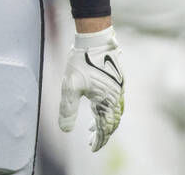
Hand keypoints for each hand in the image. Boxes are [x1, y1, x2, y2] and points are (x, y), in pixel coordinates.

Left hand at [59, 26, 125, 151]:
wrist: (95, 37)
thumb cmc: (81, 60)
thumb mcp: (70, 86)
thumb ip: (67, 110)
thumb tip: (66, 130)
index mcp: (106, 100)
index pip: (105, 127)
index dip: (99, 140)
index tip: (92, 148)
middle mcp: (116, 96)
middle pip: (113, 122)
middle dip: (103, 134)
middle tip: (93, 142)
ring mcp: (119, 87)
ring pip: (115, 112)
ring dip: (106, 123)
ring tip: (93, 129)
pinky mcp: (118, 79)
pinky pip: (116, 101)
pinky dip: (108, 110)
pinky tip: (98, 106)